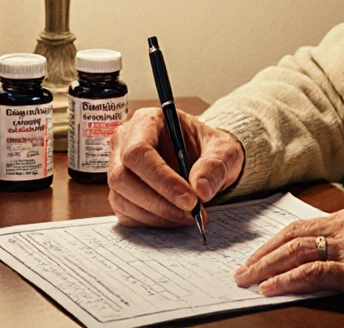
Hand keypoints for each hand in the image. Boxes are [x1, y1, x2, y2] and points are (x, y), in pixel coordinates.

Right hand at [107, 107, 243, 227]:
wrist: (205, 159)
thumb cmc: (210, 148)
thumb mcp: (224, 150)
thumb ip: (215, 165)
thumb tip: (201, 189)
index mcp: (147, 121)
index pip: (139, 151)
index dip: (161, 178)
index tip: (190, 200)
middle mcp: (125, 142)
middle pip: (122, 177)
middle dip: (159, 202)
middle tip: (191, 213)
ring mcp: (118, 168)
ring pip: (122, 199)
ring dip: (157, 215)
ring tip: (189, 217)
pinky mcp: (120, 192)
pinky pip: (126, 213)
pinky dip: (152, 222)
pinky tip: (175, 218)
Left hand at [233, 201, 343, 316]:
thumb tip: (331, 252)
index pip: (305, 224)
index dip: (277, 240)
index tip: (260, 253)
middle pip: (294, 235)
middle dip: (263, 254)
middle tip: (242, 268)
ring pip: (296, 252)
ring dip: (266, 268)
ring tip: (247, 280)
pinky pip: (312, 273)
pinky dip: (286, 280)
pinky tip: (270, 288)